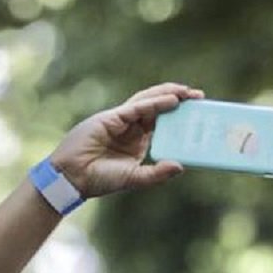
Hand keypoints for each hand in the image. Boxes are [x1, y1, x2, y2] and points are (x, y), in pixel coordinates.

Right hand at [49, 83, 205, 198]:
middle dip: (179, 100)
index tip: (199, 113)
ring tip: (188, 92)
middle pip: (158, 108)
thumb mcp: (134, 178)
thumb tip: (181, 166)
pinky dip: (155, 103)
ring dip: (168, 94)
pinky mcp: (111, 118)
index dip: (180, 116)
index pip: (163, 123)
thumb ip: (156, 174)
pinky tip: (171, 101)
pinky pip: (137, 108)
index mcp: (138, 141)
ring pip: (148, 102)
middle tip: (200, 96)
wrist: (73, 178)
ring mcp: (121, 120)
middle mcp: (131, 128)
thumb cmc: (100, 180)